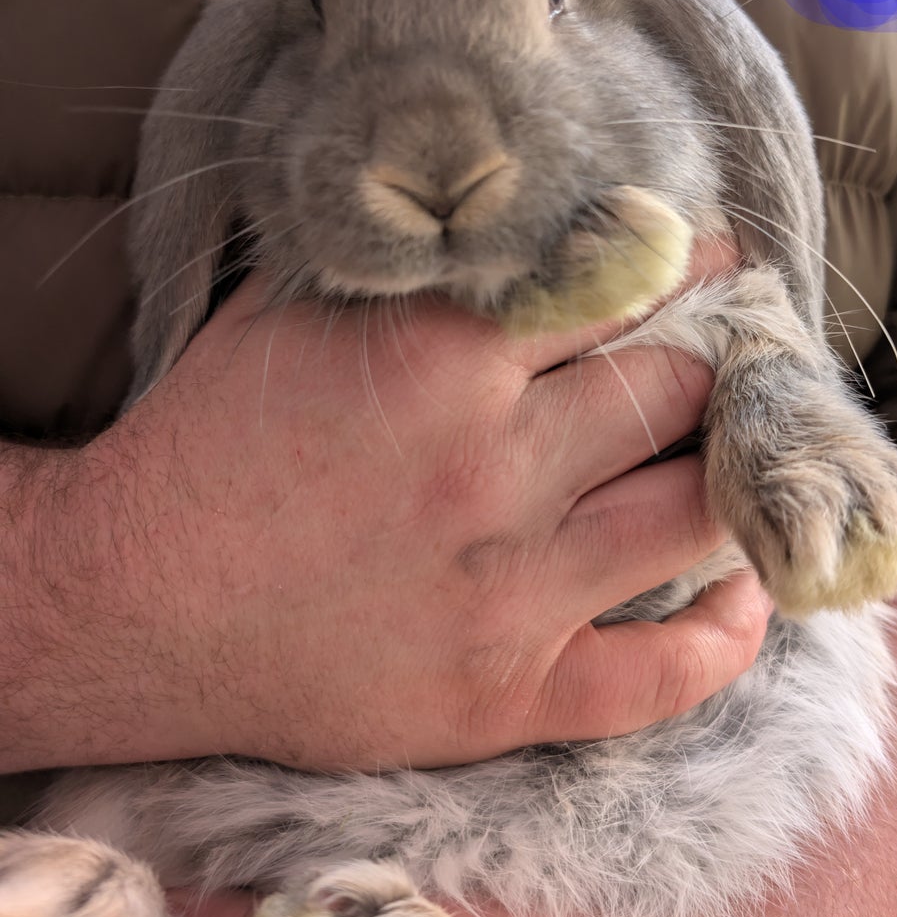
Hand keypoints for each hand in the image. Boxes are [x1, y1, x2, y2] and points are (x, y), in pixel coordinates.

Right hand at [71, 236, 765, 772]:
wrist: (134, 603)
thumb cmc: (214, 441)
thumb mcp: (299, 314)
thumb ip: (417, 266)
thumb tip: (525, 219)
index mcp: (442, 362)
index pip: (621, 288)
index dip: (687, 264)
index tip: (715, 258)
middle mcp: (492, 473)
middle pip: (674, 391)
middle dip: (720, 355)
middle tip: (741, 344)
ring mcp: (508, 595)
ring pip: (690, 513)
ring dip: (732, 468)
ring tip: (739, 443)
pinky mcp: (504, 697)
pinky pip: (662, 677)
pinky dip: (726, 633)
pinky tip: (741, 585)